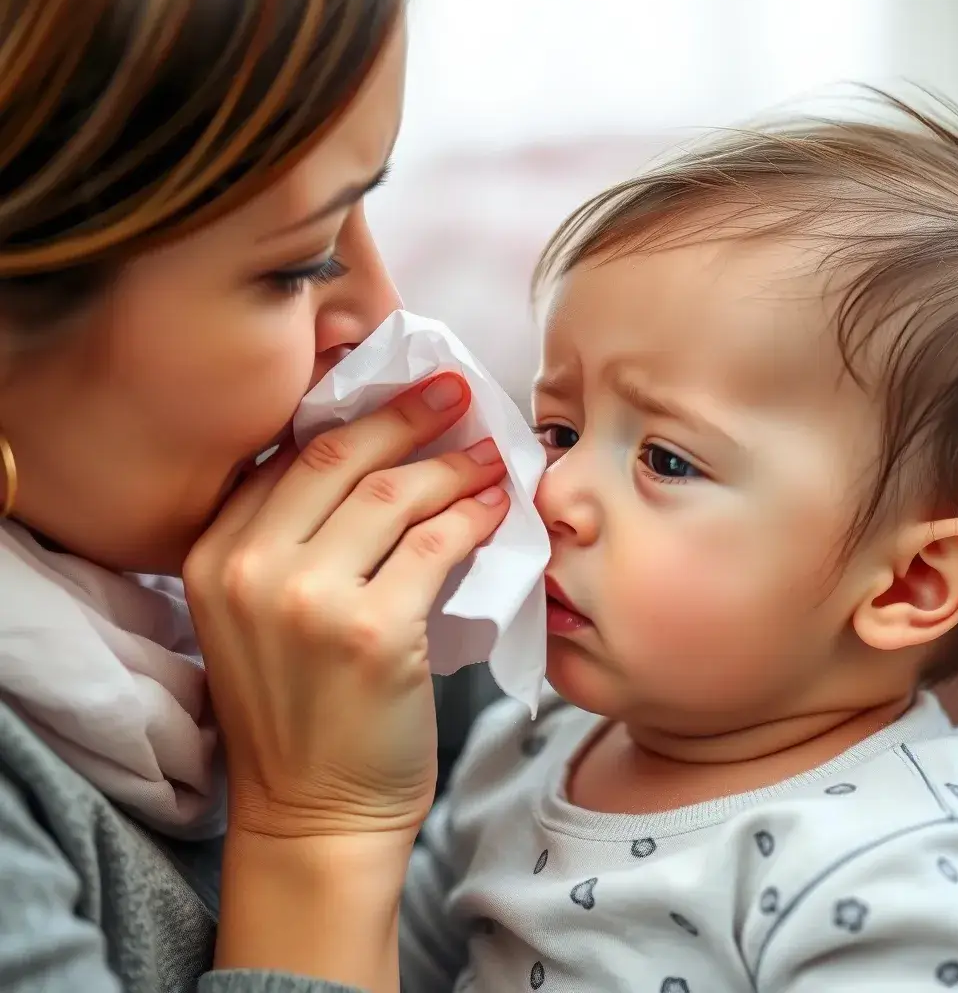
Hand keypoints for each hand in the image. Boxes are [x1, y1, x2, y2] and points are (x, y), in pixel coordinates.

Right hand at [183, 373, 508, 839]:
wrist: (312, 814)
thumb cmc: (298, 715)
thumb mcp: (262, 618)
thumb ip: (293, 544)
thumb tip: (376, 469)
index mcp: (212, 556)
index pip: (289, 459)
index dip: (355, 419)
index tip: (401, 399)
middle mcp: (247, 568)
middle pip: (339, 459)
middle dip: (406, 417)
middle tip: (453, 395)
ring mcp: (306, 599)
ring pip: (394, 495)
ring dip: (451, 466)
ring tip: (489, 455)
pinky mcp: (370, 632)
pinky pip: (434, 545)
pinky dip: (471, 517)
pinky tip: (494, 507)